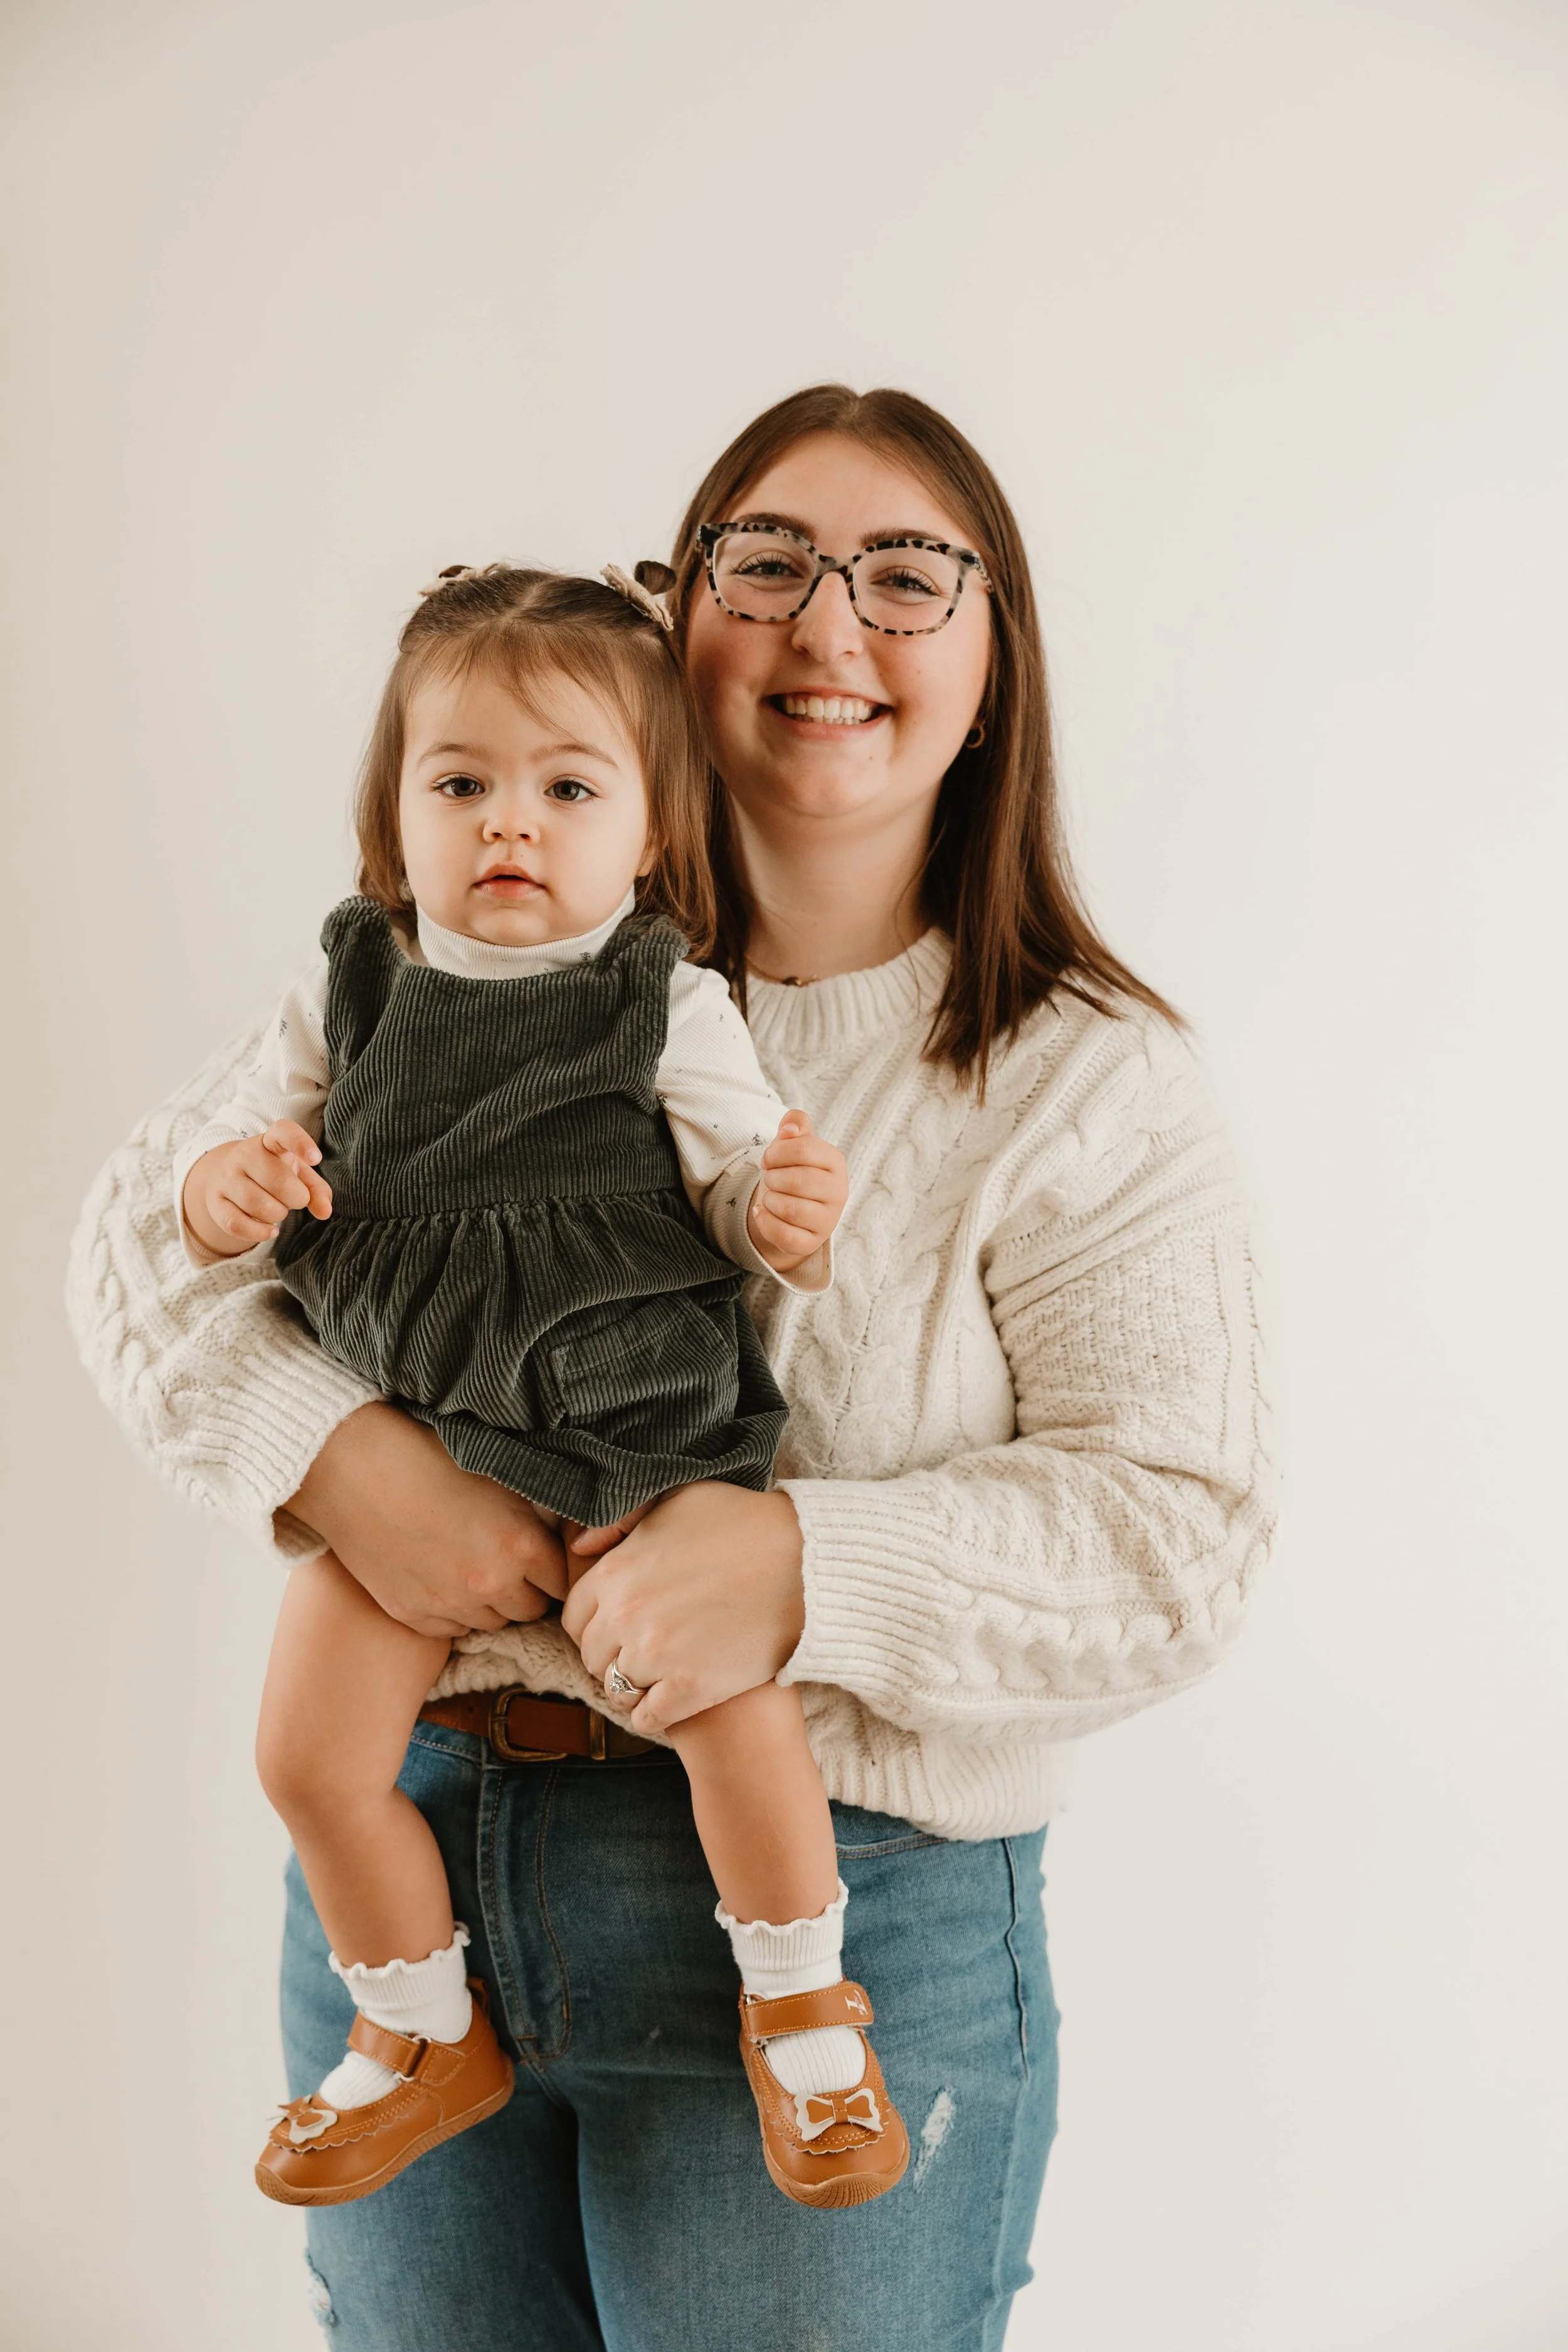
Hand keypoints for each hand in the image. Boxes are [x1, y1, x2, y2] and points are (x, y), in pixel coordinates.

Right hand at [182, 1121, 331, 1255]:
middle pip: (278, 1180)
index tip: (316, 1159)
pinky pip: (236, 1223)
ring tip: (278, 1211)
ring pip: (257, 1205)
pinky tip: (270, 1230)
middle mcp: (244, 1155)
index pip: (283, 1132)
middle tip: (297, 1199)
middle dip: (297, 1197)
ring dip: (277, 1215)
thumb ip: (316, 1190)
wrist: (227, 1176)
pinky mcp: (215, 1202)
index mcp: (269, 1142)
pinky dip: (258, 1233)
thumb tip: (325, 1211)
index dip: (301, 1143)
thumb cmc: (273, 1174)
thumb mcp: (297, 1175)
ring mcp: (226, 1178)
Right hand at [286, 1403, 567, 1637]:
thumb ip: (533, 1513)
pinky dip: (454, 1610)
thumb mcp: (497, 1474)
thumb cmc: (426, 1455)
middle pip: (530, 1610)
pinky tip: (442, 1578)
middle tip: (510, 1563)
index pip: (562, 1582)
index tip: (544, 1558)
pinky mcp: (412, 1614)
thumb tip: (560, 1533)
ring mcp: (448, 1603)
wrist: (352, 1466)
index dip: (554, 1568)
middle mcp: (489, 1582)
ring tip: (473, 1568)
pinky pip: (451, 1629)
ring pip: (491, 1623)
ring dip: (490, 1603)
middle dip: (527, 1589)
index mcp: (520, 1543)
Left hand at [561, 1482, 804, 1735]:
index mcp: (616, 1572)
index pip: (575, 1616)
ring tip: (659, 1677)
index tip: (619, 1626)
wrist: (807, 1564)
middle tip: (642, 1653)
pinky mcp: (690, 1689)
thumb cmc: (745, 1525)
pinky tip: (673, 1700)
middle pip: (593, 1656)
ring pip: (617, 1689)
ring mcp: (657, 1656)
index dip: (596, 1623)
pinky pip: (648, 1717)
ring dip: (633, 1687)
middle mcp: (626, 1615)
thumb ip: (623, 1520)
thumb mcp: (678, 1501)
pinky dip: (655, 1714)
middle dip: (612, 1656)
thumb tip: (583, 1544)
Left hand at [747, 1110, 846, 1273]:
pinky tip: (761, 1212)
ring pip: (792, 1209)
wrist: (791, 1210)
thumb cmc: (792, 1170)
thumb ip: (794, 1124)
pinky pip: (785, 1235)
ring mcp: (828, 1220)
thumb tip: (789, 1127)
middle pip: (799, 1180)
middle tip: (768, 1178)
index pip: (805, 1149)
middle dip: (773, 1177)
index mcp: (835, 1162)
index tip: (768, 1158)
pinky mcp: (812, 1243)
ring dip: (769, 1200)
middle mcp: (838, 1191)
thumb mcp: (793, 1144)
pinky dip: (765, 1221)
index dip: (777, 1152)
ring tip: (769, 1196)